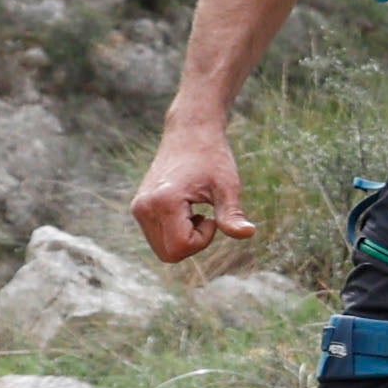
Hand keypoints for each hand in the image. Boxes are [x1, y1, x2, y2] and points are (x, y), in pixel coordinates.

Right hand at [130, 120, 252, 263]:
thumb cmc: (212, 157)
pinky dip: (175, 232)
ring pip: (162, 249)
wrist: (190, 132)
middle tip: (204, 215)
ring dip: (184, 238)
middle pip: (169, 254)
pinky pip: (158, 237)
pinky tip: (185, 210)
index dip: (203, 239)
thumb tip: (249, 233)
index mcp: (163, 202)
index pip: (180, 248)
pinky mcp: (140, 208)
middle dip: (192, 243)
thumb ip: (232, 214)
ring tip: (194, 210)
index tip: (212, 216)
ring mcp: (139, 208)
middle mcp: (144, 207)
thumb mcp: (227, 186)